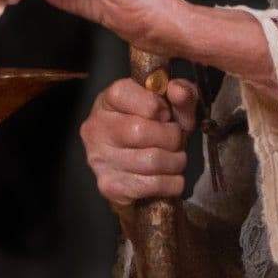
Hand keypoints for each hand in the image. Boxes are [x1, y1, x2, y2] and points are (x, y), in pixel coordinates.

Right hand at [81, 77, 199, 207]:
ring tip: (175, 159)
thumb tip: (179, 91)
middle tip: (176, 141)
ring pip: (150, 161)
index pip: (124, 93)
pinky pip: (151, 185)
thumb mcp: (173, 107)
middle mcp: (96, 128)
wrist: (141, 170)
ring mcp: (99, 158)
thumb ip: (181, 94)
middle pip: (140, 131)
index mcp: (107, 101)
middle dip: (171, 137)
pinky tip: (171, 177)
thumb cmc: (156, 130)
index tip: (165, 115)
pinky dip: (171, 183)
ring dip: (175, 162)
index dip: (154, 105)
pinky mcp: (109, 186)